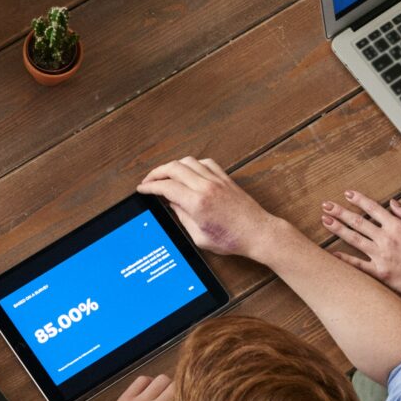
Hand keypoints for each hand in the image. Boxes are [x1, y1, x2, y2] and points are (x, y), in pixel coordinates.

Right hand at [139, 156, 274, 261]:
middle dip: (156, 173)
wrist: (258, 233)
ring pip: (188, 161)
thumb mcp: (199, 237)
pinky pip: (205, 163)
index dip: (150, 186)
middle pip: (173, 168)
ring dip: (173, 166)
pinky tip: (189, 172)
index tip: (142, 188)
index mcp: (197, 203)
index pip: (166, 187)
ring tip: (166, 175)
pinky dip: (192, 164)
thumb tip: (172, 205)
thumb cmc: (232, 239)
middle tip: (149, 180)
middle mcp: (206, 187)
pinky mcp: (225, 179)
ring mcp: (216, 180)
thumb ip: (182, 218)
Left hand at [320, 191, 400, 296]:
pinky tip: (332, 253)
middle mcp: (385, 238)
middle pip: (358, 222)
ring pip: (355, 239)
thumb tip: (393, 202)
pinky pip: (358, 265)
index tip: (347, 194)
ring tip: (325, 220)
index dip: (359, 200)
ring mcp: (381, 256)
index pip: (373, 209)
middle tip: (326, 205)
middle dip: (340, 212)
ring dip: (338, 229)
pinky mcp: (380, 272)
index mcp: (396, 226)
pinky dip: (345, 259)